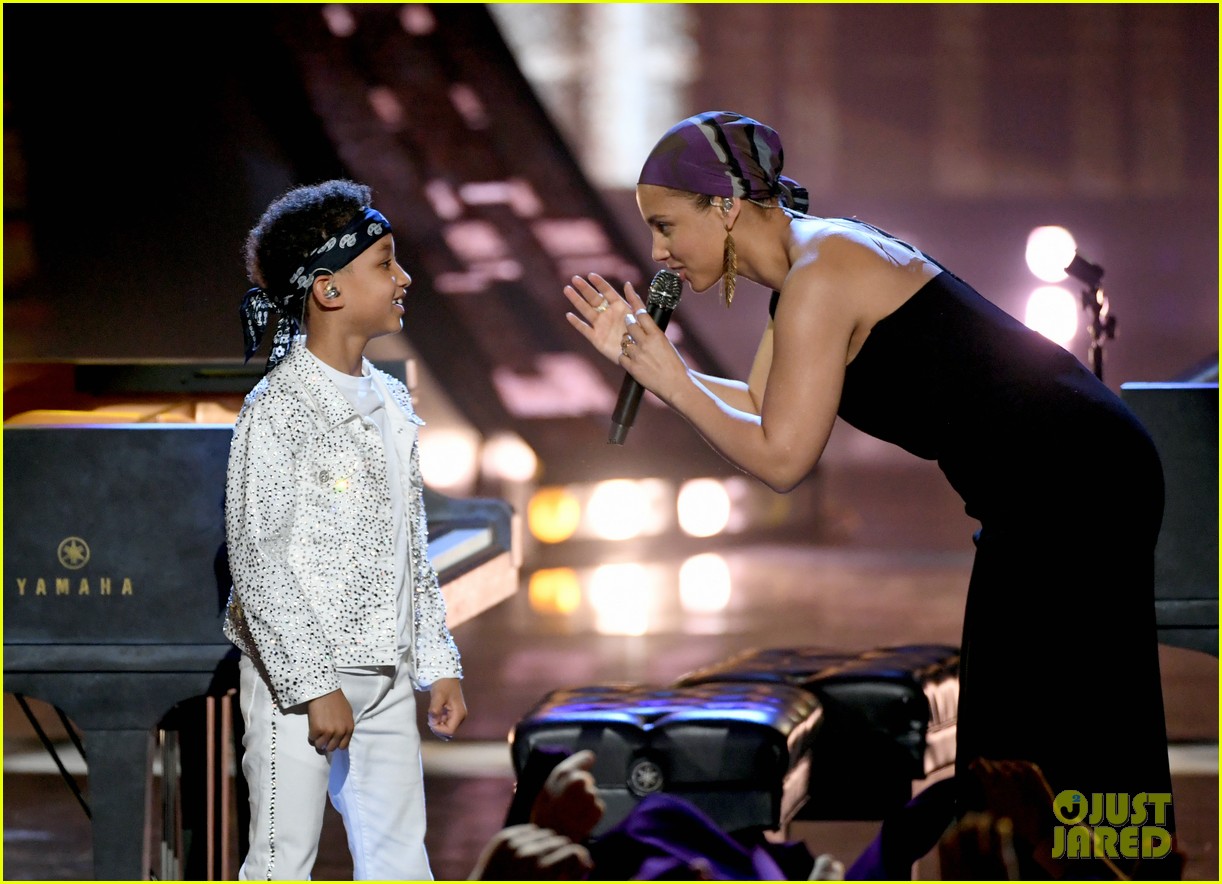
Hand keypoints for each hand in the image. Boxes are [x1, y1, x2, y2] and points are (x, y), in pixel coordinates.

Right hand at [306, 689, 353, 753]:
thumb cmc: (337, 701)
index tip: (332, 741)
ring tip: (317, 731)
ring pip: (320, 746)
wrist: (325, 692)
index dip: (336, 744)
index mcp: (349, 729)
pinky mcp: (317, 730)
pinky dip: (311, 734)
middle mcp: (340, 732)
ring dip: (318, 740)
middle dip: (326, 744)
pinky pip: (312, 739)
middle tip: (323, 737)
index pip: (343, 746)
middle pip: (331, 748)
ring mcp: (328, 732)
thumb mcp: (348, 714)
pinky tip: (313, 726)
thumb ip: (346, 726)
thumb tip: (341, 738)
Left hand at [427, 677, 466, 739]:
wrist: (446, 676)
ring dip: (438, 722)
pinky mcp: (455, 713)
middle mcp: (461, 717)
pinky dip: (440, 719)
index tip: (431, 720)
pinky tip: (437, 711)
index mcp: (459, 714)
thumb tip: (432, 722)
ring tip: (433, 712)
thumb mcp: (438, 696)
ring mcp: (458, 715)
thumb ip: (435, 710)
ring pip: (447, 726)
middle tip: (431, 716)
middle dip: (438, 726)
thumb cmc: (443, 685)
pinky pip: (446, 721)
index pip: (449, 731)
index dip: (438, 728)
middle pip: (448, 730)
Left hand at [468, 824, 592, 879]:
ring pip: (547, 833)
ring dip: (548, 845)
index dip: (580, 858)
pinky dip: (532, 839)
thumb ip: (569, 876)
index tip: (580, 865)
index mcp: (542, 873)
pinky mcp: (504, 837)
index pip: (574, 852)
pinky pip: (530, 829)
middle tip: (557, 865)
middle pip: (561, 841)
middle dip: (563, 853)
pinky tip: (526, 853)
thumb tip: (590, 864)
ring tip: (539, 861)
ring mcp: (514, 845)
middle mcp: (528, 856)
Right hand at [530, 749, 604, 842]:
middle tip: (570, 803)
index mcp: (563, 773)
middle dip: (582, 788)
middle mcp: (579, 780)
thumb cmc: (543, 816)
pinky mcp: (597, 809)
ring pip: (592, 795)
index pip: (584, 758)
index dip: (585, 760)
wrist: (550, 839)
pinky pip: (598, 808)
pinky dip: (592, 814)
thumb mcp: (544, 792)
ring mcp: (590, 794)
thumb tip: (573, 769)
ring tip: (573, 814)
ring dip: (586, 803)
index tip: (590, 758)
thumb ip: (558, 778)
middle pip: (587, 780)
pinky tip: (580, 821)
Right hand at [563, 272, 637, 363]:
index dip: (599, 283)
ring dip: (576, 300)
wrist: (637, 354)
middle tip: (575, 278)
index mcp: (619, 306)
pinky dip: (577, 323)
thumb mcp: (640, 315)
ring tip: (567, 289)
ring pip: (586, 310)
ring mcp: (600, 325)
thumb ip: (634, 300)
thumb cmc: (641, 334)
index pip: (607, 291)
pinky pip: (584, 329)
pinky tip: (569, 315)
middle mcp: (608, 314)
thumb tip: (627, 284)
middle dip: (584, 288)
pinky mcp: (596, 338)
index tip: (591, 275)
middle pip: (593, 298)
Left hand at [613, 284, 687, 403]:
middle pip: (630, 325)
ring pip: (624, 341)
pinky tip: (630, 360)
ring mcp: (638, 355)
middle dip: (629, 323)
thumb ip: (655, 337)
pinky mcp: (632, 368)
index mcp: (657, 335)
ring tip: (632, 346)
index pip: (642, 315)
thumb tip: (645, 330)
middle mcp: (646, 343)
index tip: (634, 312)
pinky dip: (624, 358)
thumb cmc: (675, 366)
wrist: (676, 385)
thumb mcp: (667, 346)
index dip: (636, 312)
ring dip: (627, 343)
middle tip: (629, 323)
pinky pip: (621, 357)